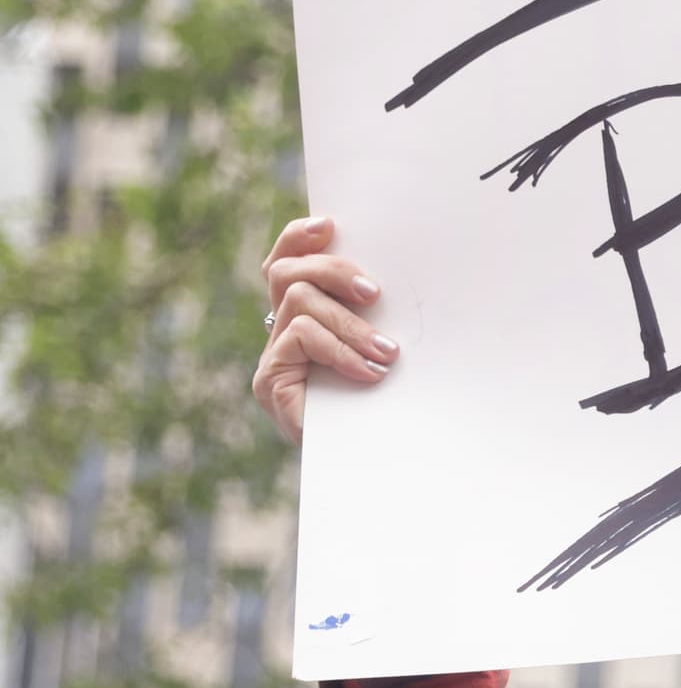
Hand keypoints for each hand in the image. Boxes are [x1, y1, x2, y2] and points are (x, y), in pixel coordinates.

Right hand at [251, 215, 393, 440]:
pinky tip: (369, 372)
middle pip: (286, 271)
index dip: (299, 237)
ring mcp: (273, 354)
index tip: (330, 225)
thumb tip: (404, 274)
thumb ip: (376, 313)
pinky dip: (338, 350)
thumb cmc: (387, 399)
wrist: (371, 462)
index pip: (287, 259)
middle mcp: (280, 328)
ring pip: (297, 302)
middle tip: (375, 292)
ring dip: (348, 322)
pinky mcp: (270, 380)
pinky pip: (298, 339)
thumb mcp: (384, 345)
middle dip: (332, 270)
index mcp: (305, 312)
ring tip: (386, 351)